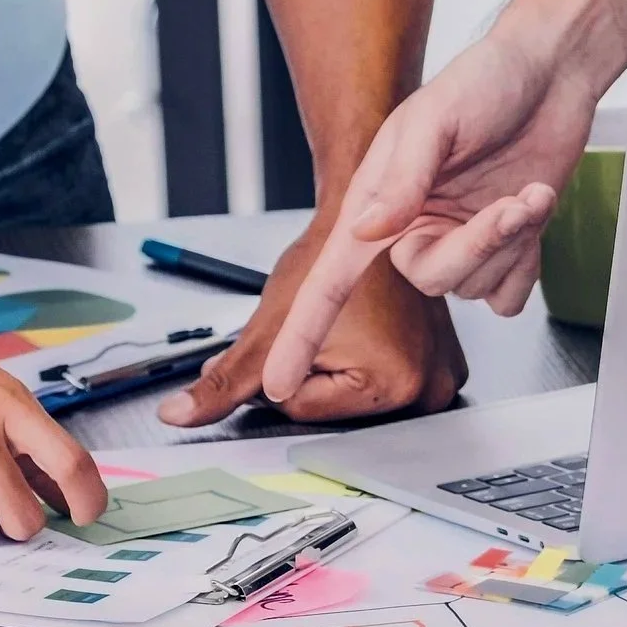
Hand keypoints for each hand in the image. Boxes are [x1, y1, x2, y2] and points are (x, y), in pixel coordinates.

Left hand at [161, 218, 466, 424]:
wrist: (366, 211)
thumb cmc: (330, 256)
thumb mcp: (269, 328)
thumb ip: (223, 381)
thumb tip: (179, 415)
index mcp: (393, 386)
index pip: (304, 409)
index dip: (283, 371)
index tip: (302, 333)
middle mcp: (429, 389)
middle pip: (336, 411)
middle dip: (315, 374)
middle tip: (332, 329)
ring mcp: (442, 377)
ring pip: (359, 399)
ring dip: (342, 369)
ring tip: (353, 327)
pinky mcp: (447, 364)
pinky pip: (389, 381)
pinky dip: (371, 362)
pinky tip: (371, 330)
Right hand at [265, 33, 594, 400]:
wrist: (550, 75)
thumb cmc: (484, 82)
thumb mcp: (432, 120)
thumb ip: (399, 180)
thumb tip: (366, 231)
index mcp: (379, 202)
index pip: (329, 279)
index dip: (302, 333)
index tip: (278, 381)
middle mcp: (413, 228)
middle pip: (430, 279)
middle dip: (477, 244)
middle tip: (510, 204)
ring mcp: (458, 242)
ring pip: (473, 287)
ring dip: (510, 240)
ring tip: (526, 192)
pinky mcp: (502, 251)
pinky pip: (506, 296)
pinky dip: (526, 260)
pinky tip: (531, 211)